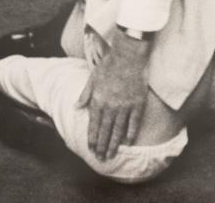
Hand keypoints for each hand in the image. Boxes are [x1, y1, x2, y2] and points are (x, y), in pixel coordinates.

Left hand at [77, 28, 150, 159]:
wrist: (128, 56)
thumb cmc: (109, 65)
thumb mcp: (92, 78)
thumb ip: (85, 95)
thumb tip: (76, 107)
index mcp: (98, 100)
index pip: (93, 125)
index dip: (92, 139)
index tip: (91, 149)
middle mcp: (110, 107)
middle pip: (105, 131)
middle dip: (101, 146)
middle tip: (100, 158)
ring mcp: (125, 107)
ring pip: (118, 131)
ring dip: (114, 145)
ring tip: (111, 155)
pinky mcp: (137, 104)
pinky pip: (133, 124)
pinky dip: (130, 134)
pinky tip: (127, 143)